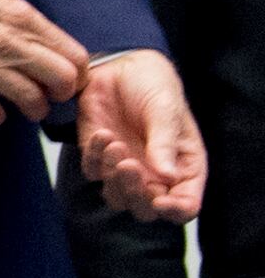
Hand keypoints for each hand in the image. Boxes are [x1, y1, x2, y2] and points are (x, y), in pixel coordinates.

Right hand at [0, 0, 89, 127]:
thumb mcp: (1, 2)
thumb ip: (29, 27)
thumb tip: (53, 53)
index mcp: (23, 19)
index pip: (75, 56)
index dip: (78, 73)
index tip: (69, 79)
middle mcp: (7, 42)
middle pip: (62, 81)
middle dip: (62, 94)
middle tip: (50, 95)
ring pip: (31, 101)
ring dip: (32, 109)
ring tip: (24, 106)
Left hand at [79, 52, 207, 225]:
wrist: (121, 67)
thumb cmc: (154, 87)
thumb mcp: (165, 110)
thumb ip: (164, 143)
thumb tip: (167, 177)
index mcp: (184, 167)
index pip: (185, 204)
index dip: (175, 210)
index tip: (161, 201)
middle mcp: (156, 176)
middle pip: (145, 210)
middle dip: (136, 194)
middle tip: (129, 165)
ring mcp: (125, 169)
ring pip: (116, 198)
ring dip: (113, 176)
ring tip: (114, 143)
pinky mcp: (98, 158)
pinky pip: (92, 172)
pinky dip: (94, 156)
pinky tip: (101, 132)